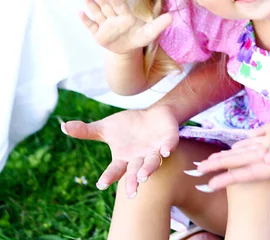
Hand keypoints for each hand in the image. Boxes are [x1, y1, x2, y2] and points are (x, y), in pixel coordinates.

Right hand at [61, 105, 178, 196]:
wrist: (153, 116)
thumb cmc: (128, 126)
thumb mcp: (106, 127)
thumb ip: (87, 131)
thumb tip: (63, 126)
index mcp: (124, 158)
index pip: (116, 169)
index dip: (110, 176)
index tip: (102, 184)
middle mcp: (140, 158)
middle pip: (135, 172)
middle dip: (133, 181)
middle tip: (131, 192)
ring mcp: (155, 150)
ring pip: (152, 163)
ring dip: (149, 169)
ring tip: (143, 176)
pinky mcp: (168, 140)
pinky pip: (169, 145)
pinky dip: (167, 148)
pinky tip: (165, 151)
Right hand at [80, 0, 171, 52]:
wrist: (129, 49)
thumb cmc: (139, 37)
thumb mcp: (150, 33)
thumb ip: (159, 25)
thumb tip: (172, 17)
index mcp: (126, 15)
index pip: (117, 5)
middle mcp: (114, 18)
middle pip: (105, 6)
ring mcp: (105, 25)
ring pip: (97, 13)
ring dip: (90, 4)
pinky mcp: (98, 34)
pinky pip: (91, 26)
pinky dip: (85, 20)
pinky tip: (79, 12)